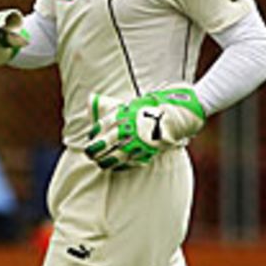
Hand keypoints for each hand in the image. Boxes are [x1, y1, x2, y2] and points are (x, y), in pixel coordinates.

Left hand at [84, 86, 205, 169]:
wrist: (176, 114)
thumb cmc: (150, 108)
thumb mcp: (130, 103)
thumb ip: (110, 106)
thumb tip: (90, 98)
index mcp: (122, 115)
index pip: (101, 126)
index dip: (94, 133)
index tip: (91, 137)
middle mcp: (128, 128)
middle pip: (104, 143)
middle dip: (94, 150)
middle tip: (89, 154)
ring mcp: (138, 141)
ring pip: (116, 155)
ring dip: (106, 161)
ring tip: (100, 163)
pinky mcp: (147, 150)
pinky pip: (131, 161)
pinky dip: (121, 165)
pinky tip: (116, 167)